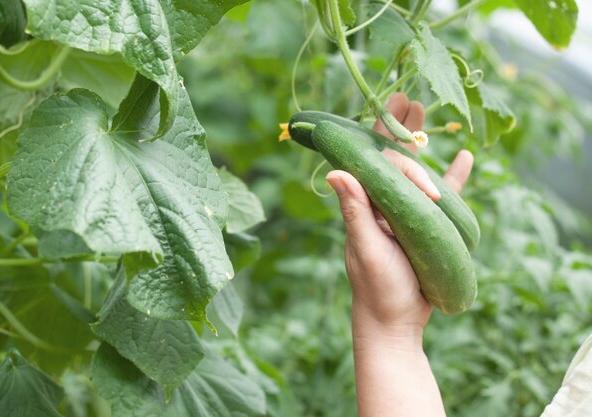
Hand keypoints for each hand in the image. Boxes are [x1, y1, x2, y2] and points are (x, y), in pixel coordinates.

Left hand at [326, 93, 473, 339]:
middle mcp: (382, 201)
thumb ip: (354, 211)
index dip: (401, 159)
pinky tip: (463, 156)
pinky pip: (441, 195)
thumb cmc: (378, 287)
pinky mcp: (425, 223)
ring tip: (423, 112)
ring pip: (413, 168)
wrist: (395, 320)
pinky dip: (452, 177)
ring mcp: (404, 211)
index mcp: (364, 203)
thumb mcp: (365, 248)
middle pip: (391, 156)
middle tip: (404, 97)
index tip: (426, 185)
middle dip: (396, 127)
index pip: (379, 165)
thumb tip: (335, 170)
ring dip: (419, 141)